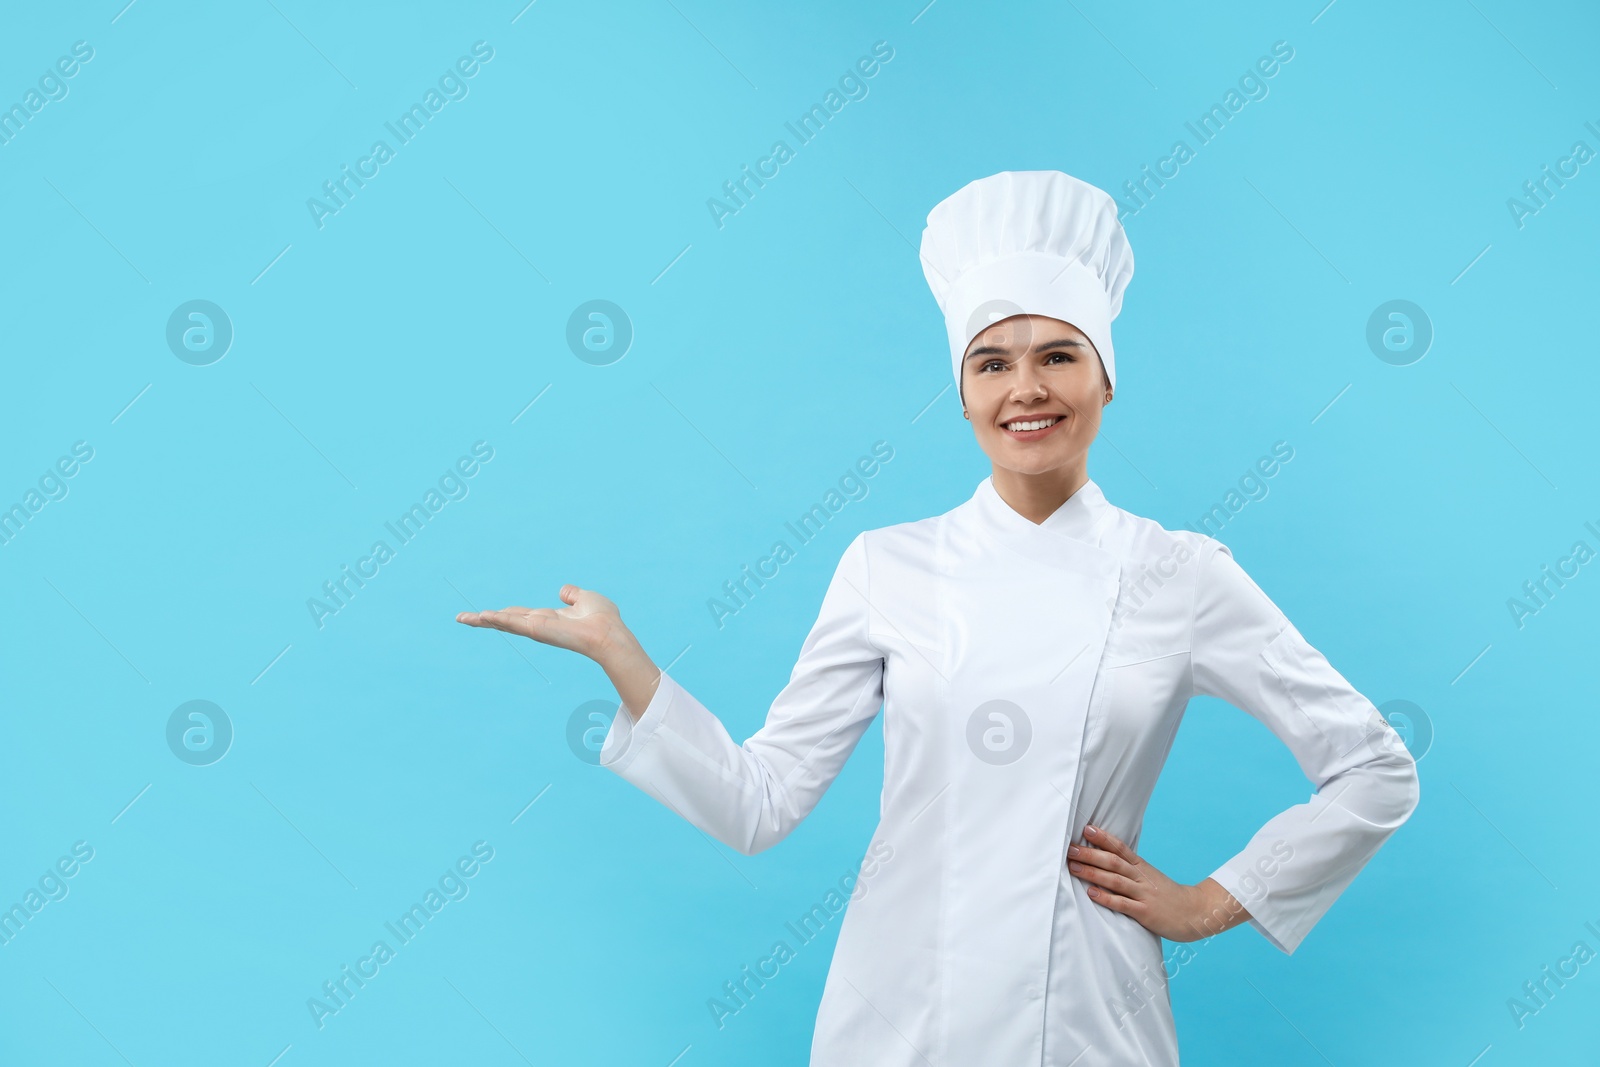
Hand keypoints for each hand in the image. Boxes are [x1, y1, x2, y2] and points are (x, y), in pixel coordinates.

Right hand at [456, 584, 624, 661]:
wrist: (609, 633)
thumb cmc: (603, 619)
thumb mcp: (586, 599)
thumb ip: (573, 594)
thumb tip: (563, 591)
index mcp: (548, 619)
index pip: (520, 615)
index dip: (503, 613)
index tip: (485, 614)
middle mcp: (539, 625)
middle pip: (506, 620)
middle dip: (484, 620)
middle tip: (461, 618)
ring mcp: (537, 629)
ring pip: (504, 622)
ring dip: (483, 620)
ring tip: (462, 618)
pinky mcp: (538, 630)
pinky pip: (514, 623)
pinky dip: (497, 619)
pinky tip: (481, 616)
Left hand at [1066, 824, 1248, 941]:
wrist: (1197, 912)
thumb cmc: (1169, 896)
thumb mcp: (1150, 877)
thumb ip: (1131, 870)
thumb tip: (1107, 860)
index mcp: (1142, 867)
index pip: (1120, 848)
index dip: (1103, 838)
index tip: (1086, 828)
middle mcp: (1141, 877)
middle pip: (1113, 862)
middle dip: (1090, 854)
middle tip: (1070, 848)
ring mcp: (1144, 894)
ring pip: (1115, 880)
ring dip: (1093, 873)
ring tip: (1074, 867)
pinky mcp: (1145, 912)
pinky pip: (1123, 904)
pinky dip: (1106, 898)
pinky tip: (1091, 893)